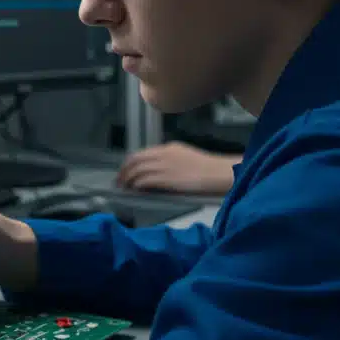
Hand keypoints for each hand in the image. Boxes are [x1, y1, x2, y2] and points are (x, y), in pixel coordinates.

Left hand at [116, 142, 238, 194]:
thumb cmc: (207, 169)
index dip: (129, 163)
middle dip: (124, 171)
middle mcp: (163, 154)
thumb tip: (156, 171)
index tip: (124, 172)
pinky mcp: (167, 178)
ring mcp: (164, 166)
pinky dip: (137, 185)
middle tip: (119, 182)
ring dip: (128, 180)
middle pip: (134, 160)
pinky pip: (145, 180)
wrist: (219, 173)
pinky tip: (134, 190)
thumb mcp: (186, 157)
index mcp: (168, 148)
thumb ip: (170, 161)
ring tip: (124, 189)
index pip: (141, 153)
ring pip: (137, 170)